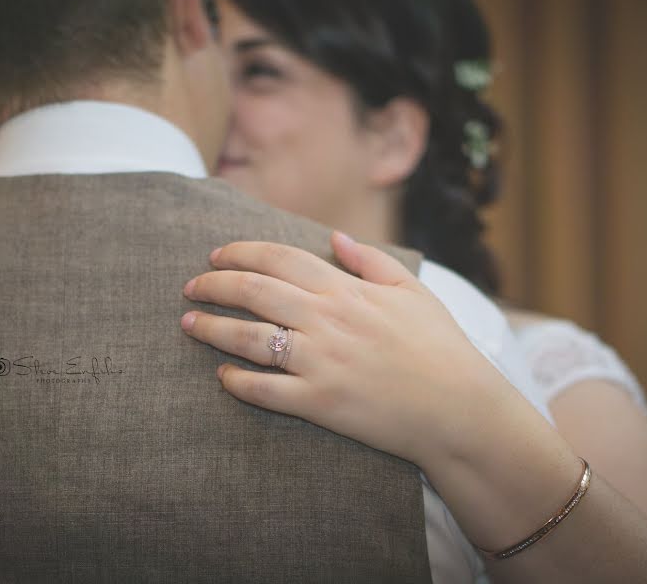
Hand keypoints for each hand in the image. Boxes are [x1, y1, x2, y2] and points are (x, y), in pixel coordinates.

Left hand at [180, 231, 513, 470]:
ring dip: (211, 329)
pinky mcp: (318, 403)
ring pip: (248, 339)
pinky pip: (264, 390)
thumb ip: (371, 260)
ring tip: (188, 325)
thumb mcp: (412, 292)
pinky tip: (223, 375)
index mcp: (346, 290)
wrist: (458, 409)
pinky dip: (237, 381)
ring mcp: (319, 362)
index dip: (240, 252)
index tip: (215, 256)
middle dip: (213, 285)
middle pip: (253, 292)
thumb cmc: (440, 347)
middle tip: (190, 288)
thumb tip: (335, 236)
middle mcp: (326, 320)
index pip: (279, 258)